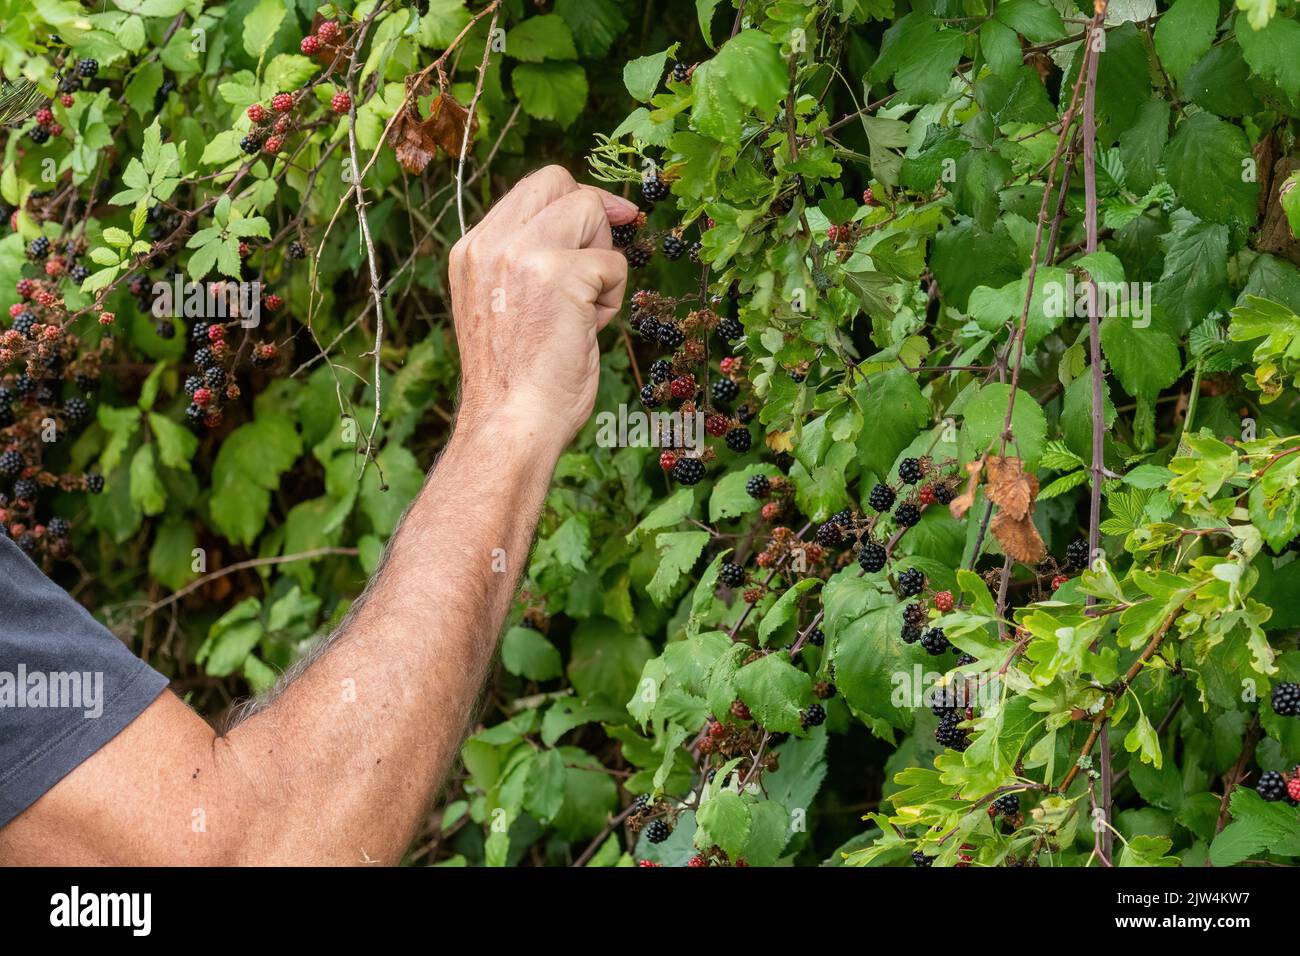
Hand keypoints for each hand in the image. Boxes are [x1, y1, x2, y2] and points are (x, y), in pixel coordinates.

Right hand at [448, 165, 637, 450]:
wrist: (512, 424)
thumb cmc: (519, 382)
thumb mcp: (508, 305)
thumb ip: (530, 263)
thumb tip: (587, 231)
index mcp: (473, 251)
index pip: (531, 191)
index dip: (575, 201)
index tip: (610, 222)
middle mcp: (489, 243)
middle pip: (558, 181)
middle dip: (592, 218)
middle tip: (597, 271)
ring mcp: (521, 254)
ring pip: (589, 210)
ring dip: (602, 261)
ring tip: (584, 312)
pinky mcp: (558, 273)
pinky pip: (614, 263)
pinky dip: (613, 298)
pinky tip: (588, 330)